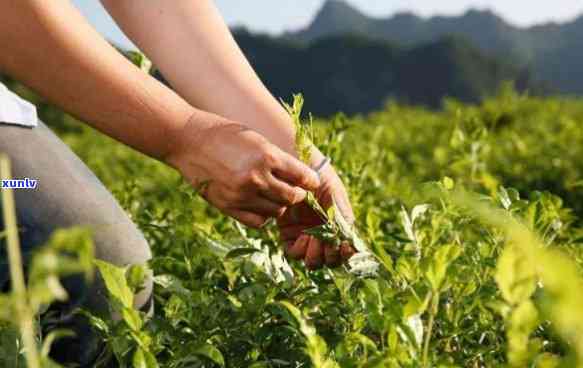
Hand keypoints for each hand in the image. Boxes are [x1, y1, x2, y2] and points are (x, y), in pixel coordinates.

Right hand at [166, 112, 319, 227]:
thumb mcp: (256, 139)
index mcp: (267, 156)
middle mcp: (256, 177)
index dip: (311, 181)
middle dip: (298, 195)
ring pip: (276, 211)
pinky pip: (258, 221)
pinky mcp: (227, 206)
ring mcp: (241, 194)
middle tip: (296, 191)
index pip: (302, 176)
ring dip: (280, 205)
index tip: (312, 182)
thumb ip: (277, 159)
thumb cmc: (224, 134)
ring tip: (274, 195)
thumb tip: (300, 177)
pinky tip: (260, 204)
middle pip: (292, 198)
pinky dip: (264, 215)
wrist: (187, 140)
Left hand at [277, 155, 355, 269]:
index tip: (344, 246)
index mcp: (339, 223)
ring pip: (313, 260)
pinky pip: (294, 251)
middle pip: (330, 259)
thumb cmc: (316, 172)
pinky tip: (302, 235)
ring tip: (312, 238)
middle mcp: (324, 232)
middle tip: (325, 242)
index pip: (347, 249)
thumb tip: (348, 238)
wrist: (289, 161)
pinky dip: (299, 249)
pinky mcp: (288, 233)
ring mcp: (306, 234)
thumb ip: (340, 213)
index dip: (347, 253)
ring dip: (314, 255)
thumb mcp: (332, 190)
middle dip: (330, 256)